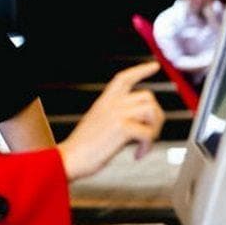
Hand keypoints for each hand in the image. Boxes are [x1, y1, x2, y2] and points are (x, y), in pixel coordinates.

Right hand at [58, 62, 164, 180]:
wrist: (69, 158)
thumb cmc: (82, 148)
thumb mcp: (96, 123)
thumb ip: (114, 117)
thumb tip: (137, 123)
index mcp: (104, 101)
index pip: (124, 78)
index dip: (140, 70)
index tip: (154, 66)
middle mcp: (112, 104)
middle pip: (148, 96)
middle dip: (156, 116)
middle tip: (149, 136)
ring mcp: (117, 114)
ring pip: (152, 110)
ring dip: (154, 129)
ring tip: (144, 144)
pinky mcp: (122, 128)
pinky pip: (148, 133)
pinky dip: (147, 146)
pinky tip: (137, 155)